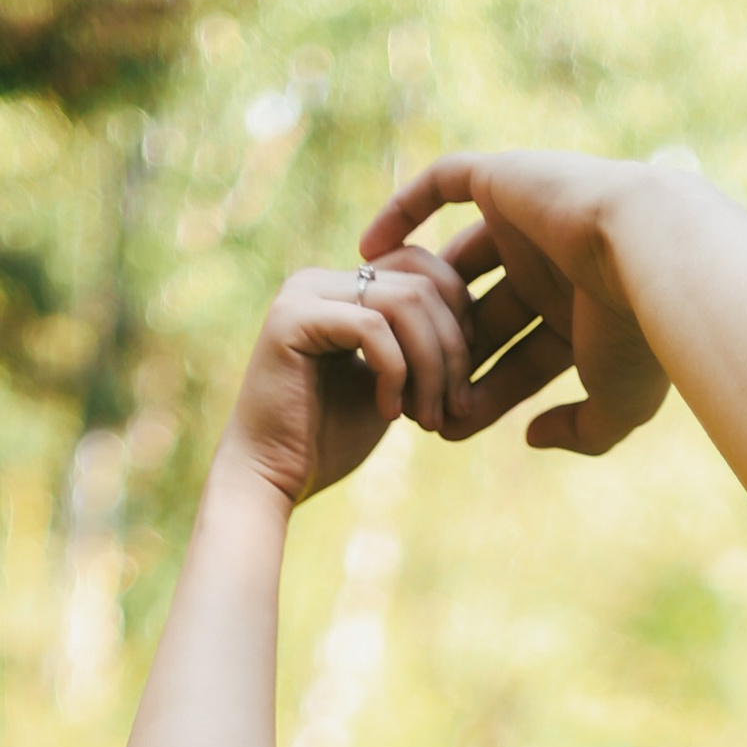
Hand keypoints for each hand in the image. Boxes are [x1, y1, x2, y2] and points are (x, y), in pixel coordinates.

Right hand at [218, 257, 472, 510]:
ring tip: (428, 419)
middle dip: (454, 350)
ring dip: (432, 366)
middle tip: (455, 408)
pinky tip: (390, 414)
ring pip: (405, 302)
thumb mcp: (393, 388)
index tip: (464, 383)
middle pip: (421, 282)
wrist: (271, 478)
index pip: (423, 268)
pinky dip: (396, 373)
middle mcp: (323, 279)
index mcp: (345, 288)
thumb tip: (476, 327)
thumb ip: (420, 351)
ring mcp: (305, 293)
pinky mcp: (292, 318)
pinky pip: (374, 327)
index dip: (460, 320)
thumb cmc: (328, 442)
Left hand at [361, 154, 673, 456]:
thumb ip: (580, 431)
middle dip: (448, 357)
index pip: (517, 361)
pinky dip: (404, 208)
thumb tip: (527, 435)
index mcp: (579, 316)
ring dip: (420, 295)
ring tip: (376, 323)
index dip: (482, 397)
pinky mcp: (507, 179)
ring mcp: (529, 221)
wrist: (652, 254)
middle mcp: (552, 267)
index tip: (445, 428)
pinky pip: (443, 184)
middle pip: (482, 319)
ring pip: (458, 263)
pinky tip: (367, 250)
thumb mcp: (618, 405)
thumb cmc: (637, 335)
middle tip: (409, 389)